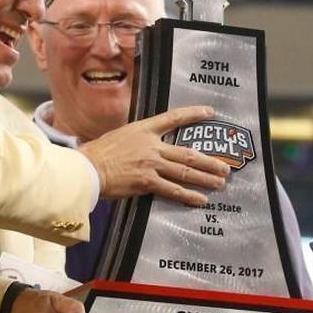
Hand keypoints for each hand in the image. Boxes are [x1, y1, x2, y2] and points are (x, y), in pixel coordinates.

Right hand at [79, 105, 229, 206]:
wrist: (87, 168)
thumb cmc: (98, 153)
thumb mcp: (120, 135)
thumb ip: (138, 139)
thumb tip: (149, 146)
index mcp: (144, 129)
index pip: (174, 117)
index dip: (193, 114)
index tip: (209, 112)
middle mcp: (152, 146)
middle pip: (188, 152)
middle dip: (209, 161)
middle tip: (225, 167)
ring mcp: (151, 164)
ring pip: (185, 172)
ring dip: (205, 178)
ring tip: (220, 183)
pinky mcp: (146, 182)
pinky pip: (172, 190)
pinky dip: (188, 196)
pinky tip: (200, 200)